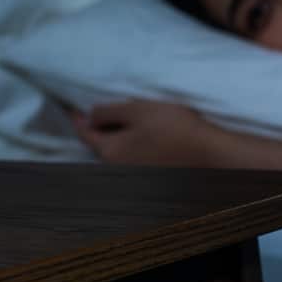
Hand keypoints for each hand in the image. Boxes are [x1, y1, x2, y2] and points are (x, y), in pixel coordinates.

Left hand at [71, 100, 211, 166]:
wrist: (208, 152)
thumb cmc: (173, 127)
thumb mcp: (137, 110)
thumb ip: (109, 112)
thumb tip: (90, 115)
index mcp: (110, 152)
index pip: (85, 133)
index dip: (78, 118)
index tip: (72, 108)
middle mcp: (118, 168)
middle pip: (101, 144)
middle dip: (99, 128)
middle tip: (99, 110)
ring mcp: (135, 174)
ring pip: (117, 151)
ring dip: (117, 137)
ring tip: (123, 120)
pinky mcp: (150, 174)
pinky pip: (132, 157)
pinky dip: (130, 145)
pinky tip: (142, 135)